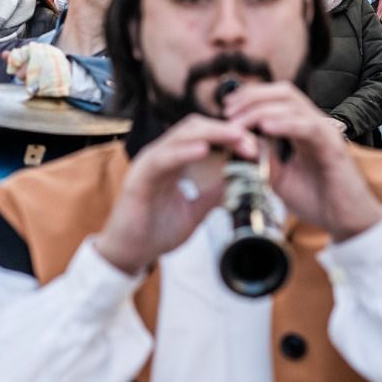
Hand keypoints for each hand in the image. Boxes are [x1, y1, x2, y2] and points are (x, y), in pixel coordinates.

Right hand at [92, 115, 254, 274]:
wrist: (128, 254)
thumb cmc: (155, 231)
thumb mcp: (194, 211)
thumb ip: (213, 195)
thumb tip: (239, 183)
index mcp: (173, 162)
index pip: (202, 136)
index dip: (228, 136)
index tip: (253, 146)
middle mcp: (159, 157)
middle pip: (193, 128)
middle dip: (224, 130)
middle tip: (250, 141)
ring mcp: (147, 165)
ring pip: (179, 137)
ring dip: (210, 134)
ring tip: (235, 137)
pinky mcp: (138, 179)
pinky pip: (161, 159)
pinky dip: (183, 152)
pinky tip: (203, 150)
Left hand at [222, 82, 381, 241]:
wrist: (345, 222)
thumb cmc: (317, 199)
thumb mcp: (278, 177)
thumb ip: (261, 158)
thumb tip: (238, 143)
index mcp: (300, 128)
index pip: (276, 98)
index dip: (250, 97)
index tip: (226, 108)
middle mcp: (314, 124)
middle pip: (284, 92)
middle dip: (252, 97)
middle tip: (228, 112)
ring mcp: (325, 132)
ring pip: (293, 105)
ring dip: (261, 110)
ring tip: (239, 122)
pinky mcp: (334, 147)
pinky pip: (308, 127)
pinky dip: (285, 124)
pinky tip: (265, 128)